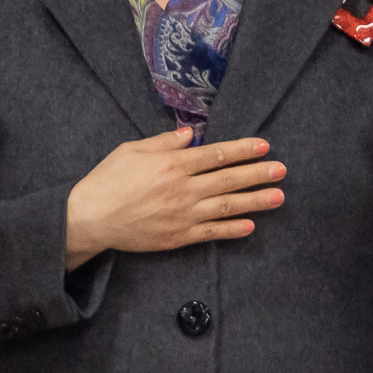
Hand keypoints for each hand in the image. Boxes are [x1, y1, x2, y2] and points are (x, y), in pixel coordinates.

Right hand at [63, 127, 286, 268]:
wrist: (90, 219)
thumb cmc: (107, 180)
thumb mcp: (131, 151)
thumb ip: (162, 143)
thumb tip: (189, 135)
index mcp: (171, 164)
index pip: (215, 154)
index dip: (242, 149)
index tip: (263, 145)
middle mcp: (182, 189)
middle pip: (228, 179)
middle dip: (258, 173)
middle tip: (281, 170)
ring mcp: (182, 215)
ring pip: (226, 206)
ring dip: (255, 201)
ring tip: (278, 196)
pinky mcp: (178, 237)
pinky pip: (212, 233)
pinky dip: (232, 230)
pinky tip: (250, 225)